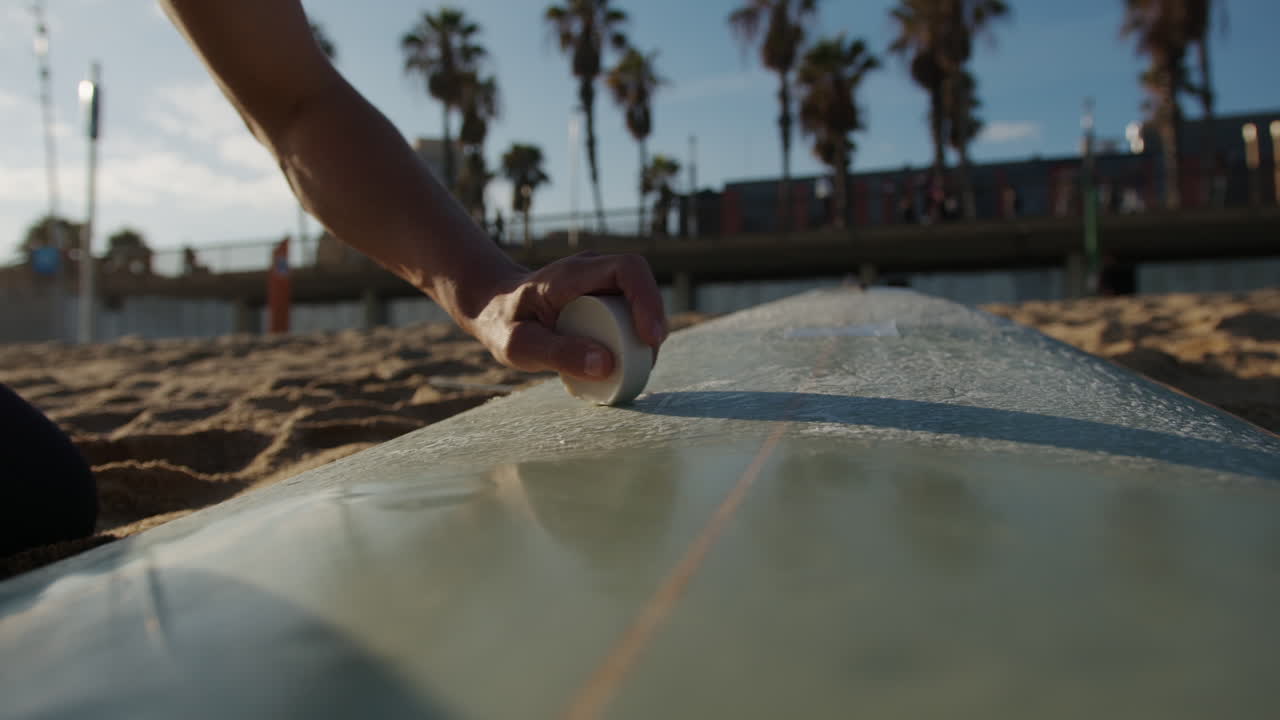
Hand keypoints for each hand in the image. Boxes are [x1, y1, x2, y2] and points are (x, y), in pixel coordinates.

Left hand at [467, 252, 666, 380]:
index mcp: (572, 273)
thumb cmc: (503, 324)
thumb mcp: (519, 345)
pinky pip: (631, 311)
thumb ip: (558, 353)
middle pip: (641, 284)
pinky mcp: (604, 297)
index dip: (648, 300)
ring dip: (648, 331)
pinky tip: (628, 361)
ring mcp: (600, 282)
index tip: (649, 338)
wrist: (493, 308)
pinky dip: (636, 335)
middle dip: (654, 322)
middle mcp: (592, 270)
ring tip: (639, 366)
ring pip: (641, 298)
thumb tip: (607, 364)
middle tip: (647, 362)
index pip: (627, 270)